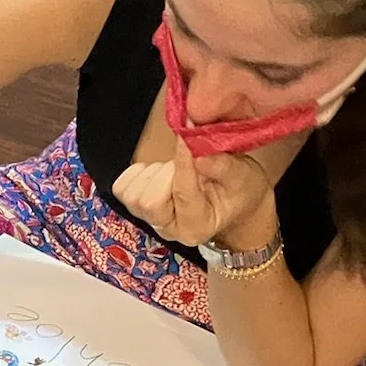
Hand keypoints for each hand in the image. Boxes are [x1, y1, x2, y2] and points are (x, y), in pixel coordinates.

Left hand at [112, 134, 275, 249]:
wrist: (232, 202)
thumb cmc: (239, 191)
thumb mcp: (243, 177)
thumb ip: (222, 166)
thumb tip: (197, 153)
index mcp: (196, 226)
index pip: (181, 193)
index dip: (183, 161)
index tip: (186, 137)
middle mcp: (169, 228)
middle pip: (149, 201)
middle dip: (167, 173)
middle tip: (188, 164)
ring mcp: (150, 220)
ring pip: (133, 195)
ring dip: (153, 174)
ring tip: (175, 170)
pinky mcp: (137, 207)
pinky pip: (122, 189)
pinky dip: (136, 175)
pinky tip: (157, 172)